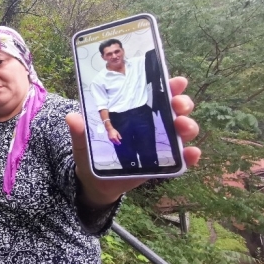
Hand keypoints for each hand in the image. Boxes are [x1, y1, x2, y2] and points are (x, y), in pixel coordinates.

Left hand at [67, 76, 200, 206]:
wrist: (96, 182)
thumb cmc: (92, 154)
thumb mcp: (83, 141)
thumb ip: (80, 130)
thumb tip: (72, 117)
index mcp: (134, 111)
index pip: (153, 93)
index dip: (168, 85)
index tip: (177, 81)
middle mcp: (151, 124)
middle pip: (174, 109)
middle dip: (182, 103)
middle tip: (178, 105)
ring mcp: (160, 143)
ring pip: (181, 130)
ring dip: (188, 126)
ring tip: (182, 126)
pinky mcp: (163, 163)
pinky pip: (181, 159)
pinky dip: (190, 156)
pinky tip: (192, 153)